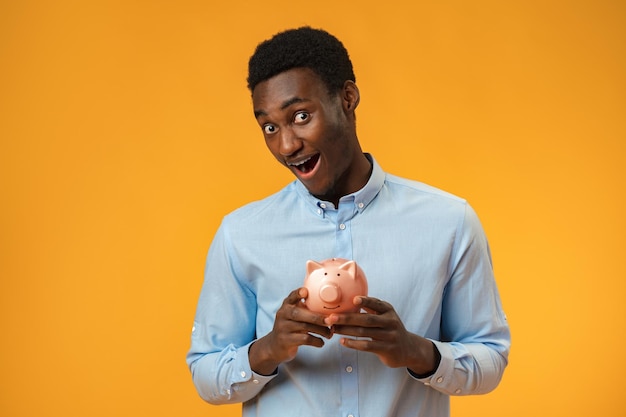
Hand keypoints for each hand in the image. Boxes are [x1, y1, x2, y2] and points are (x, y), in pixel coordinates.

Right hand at [249, 288, 332, 374]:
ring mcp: (282, 328)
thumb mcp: (295, 316)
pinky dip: (316, 341)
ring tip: (329, 333)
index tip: (305, 292)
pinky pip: (304, 339)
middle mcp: (282, 315)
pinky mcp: (285, 341)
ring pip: (304, 327)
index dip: (297, 293)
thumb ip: (306, 309)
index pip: (291, 297)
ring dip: (321, 331)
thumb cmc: (291, 327)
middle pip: (299, 313)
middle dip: (317, 317)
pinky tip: (321, 342)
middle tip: (330, 320)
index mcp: (286, 306)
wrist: (275, 346)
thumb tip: (329, 307)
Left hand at [325, 296, 439, 374]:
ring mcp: (389, 336)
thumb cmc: (391, 329)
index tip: (354, 299)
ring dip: (346, 330)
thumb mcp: (386, 316)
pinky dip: (353, 344)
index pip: (377, 304)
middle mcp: (390, 322)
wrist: (409, 349)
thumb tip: (351, 300)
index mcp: (389, 311)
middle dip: (347, 318)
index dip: (366, 301)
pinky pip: (367, 346)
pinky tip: (342, 342)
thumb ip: (372, 309)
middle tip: (332, 317)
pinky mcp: (386, 349)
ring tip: (333, 329)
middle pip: (366, 319)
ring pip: (364, 333)